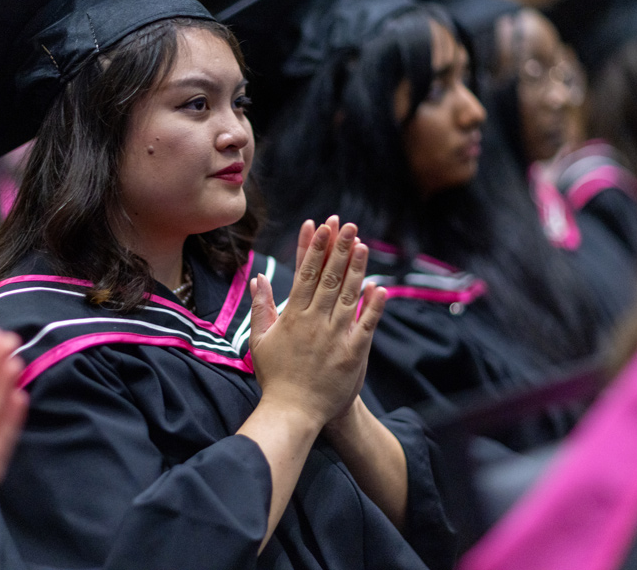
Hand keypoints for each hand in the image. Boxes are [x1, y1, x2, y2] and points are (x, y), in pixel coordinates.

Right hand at [247, 218, 385, 430]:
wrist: (293, 412)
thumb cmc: (275, 376)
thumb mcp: (259, 340)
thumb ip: (261, 307)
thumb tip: (257, 278)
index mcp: (292, 317)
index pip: (305, 274)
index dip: (314, 249)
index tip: (320, 227)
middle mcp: (314, 322)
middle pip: (329, 279)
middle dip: (338, 249)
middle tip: (347, 225)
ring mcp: (335, 337)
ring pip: (348, 296)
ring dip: (356, 269)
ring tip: (362, 245)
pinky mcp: (352, 354)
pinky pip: (366, 325)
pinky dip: (373, 306)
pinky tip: (380, 287)